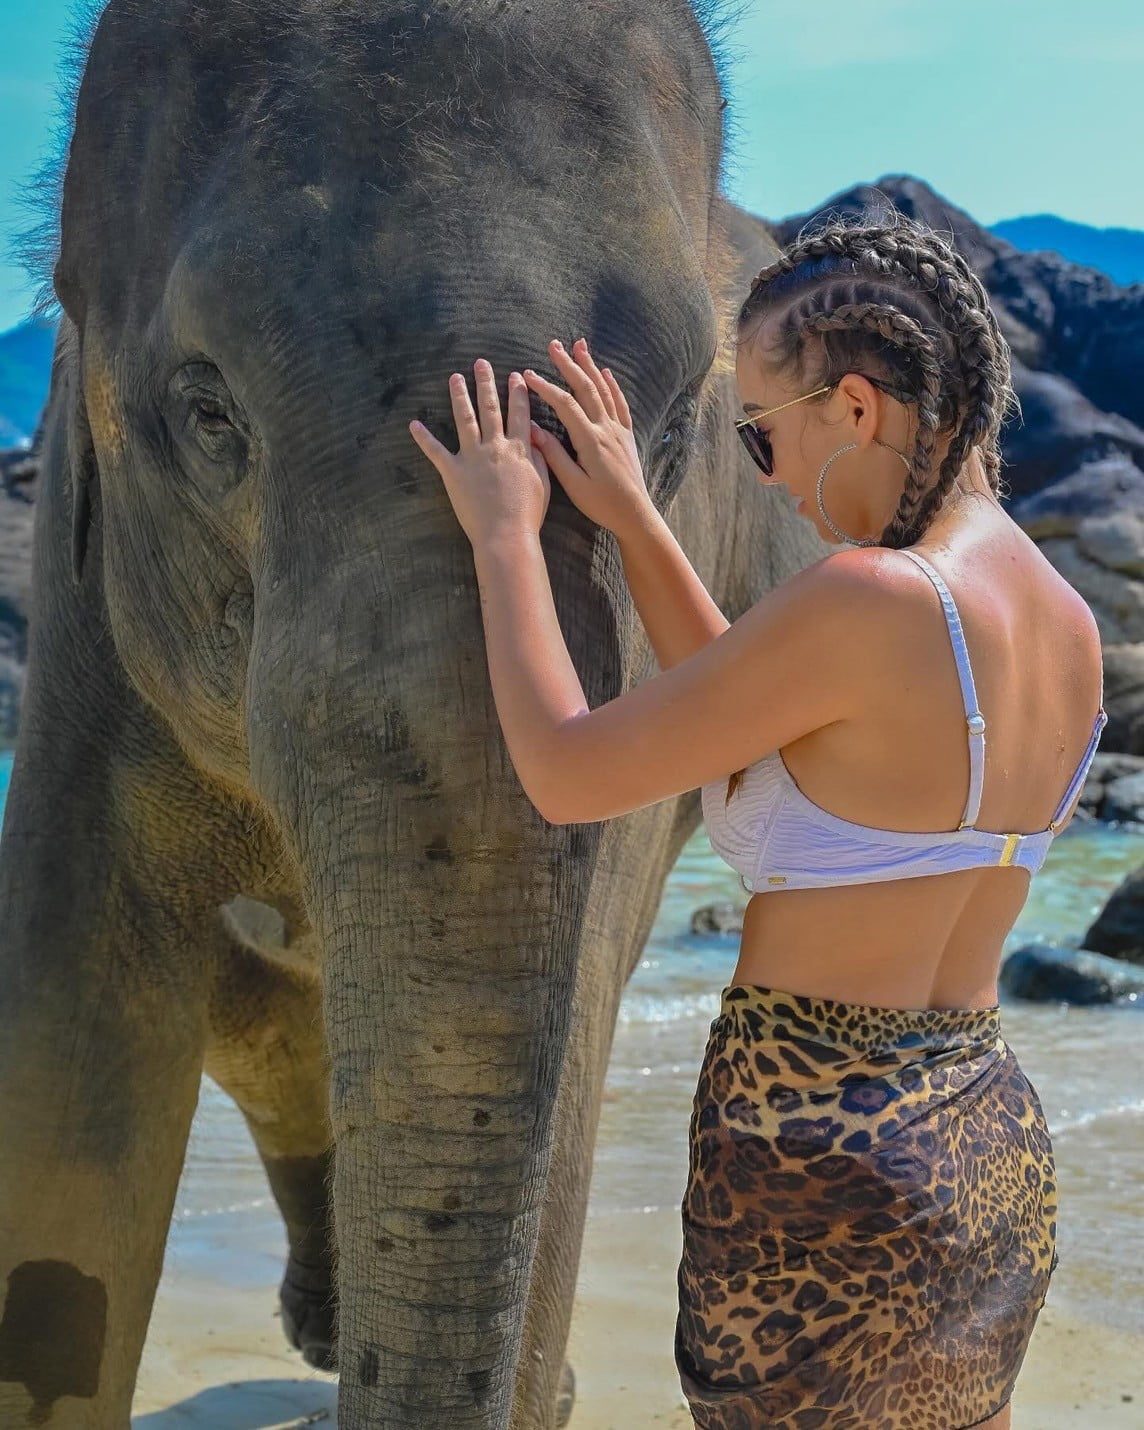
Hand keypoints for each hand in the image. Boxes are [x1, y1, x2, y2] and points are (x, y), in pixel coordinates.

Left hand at [408, 359, 550, 548]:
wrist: (505, 535)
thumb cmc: (527, 514)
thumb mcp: (543, 483)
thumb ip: (538, 456)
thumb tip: (534, 435)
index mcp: (519, 449)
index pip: (519, 413)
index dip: (518, 393)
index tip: (516, 376)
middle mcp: (495, 446)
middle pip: (490, 408)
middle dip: (486, 383)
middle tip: (481, 363)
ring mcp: (472, 457)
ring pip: (464, 419)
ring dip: (459, 396)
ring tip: (455, 378)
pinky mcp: (453, 472)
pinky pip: (435, 451)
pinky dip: (423, 438)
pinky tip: (413, 424)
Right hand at [523, 339, 651, 539]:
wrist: (635, 514)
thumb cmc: (602, 504)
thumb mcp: (574, 485)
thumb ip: (554, 455)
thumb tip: (532, 430)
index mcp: (590, 440)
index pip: (565, 404)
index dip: (546, 387)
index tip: (528, 375)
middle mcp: (607, 429)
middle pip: (586, 388)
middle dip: (568, 365)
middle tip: (553, 345)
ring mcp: (619, 430)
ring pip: (603, 390)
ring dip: (590, 366)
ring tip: (579, 346)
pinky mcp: (627, 436)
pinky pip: (619, 403)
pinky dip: (612, 385)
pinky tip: (605, 372)